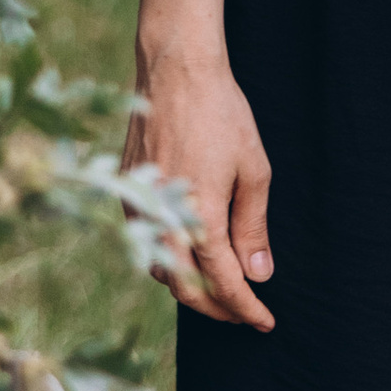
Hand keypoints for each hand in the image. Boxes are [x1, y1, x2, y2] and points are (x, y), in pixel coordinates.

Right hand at [122, 38, 275, 329]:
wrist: (175, 69)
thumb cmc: (221, 114)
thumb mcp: (253, 170)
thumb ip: (253, 227)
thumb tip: (258, 274)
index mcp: (198, 215)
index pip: (223, 283)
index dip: (246, 309)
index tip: (265, 321)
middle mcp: (162, 217)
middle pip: (186, 289)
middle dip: (217, 307)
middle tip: (244, 311)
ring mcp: (138, 204)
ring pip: (161, 267)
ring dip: (191, 284)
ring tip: (221, 283)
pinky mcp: (125, 189)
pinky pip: (145, 239)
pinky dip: (169, 256)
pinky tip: (190, 248)